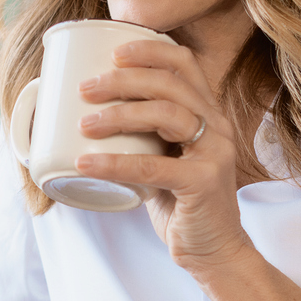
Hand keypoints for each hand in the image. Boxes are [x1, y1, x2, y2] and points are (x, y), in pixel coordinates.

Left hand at [76, 37, 253, 272]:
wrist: (213, 250)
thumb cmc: (181, 203)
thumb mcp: (164, 159)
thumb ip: (143, 135)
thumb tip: (86, 114)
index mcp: (207, 113)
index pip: (184, 64)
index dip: (149, 51)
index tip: (112, 53)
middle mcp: (216, 126)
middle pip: (169, 83)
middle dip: (122, 80)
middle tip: (85, 89)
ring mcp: (214, 153)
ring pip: (164, 114)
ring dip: (118, 115)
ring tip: (84, 124)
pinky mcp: (203, 182)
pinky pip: (151, 166)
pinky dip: (114, 163)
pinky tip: (86, 162)